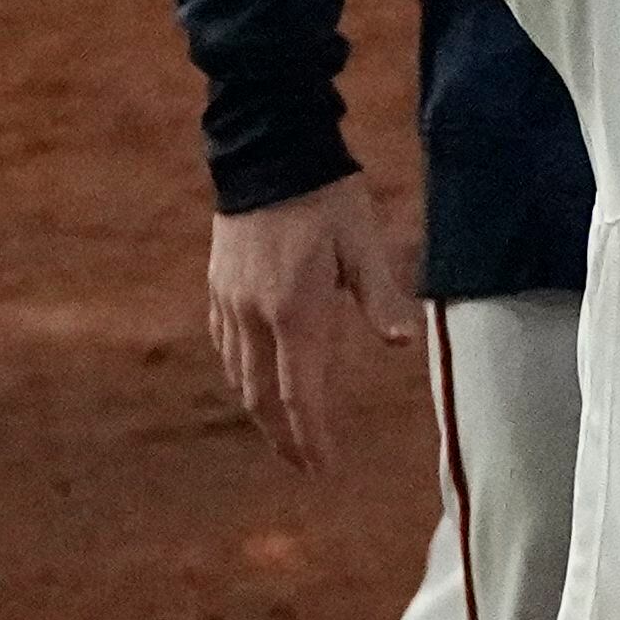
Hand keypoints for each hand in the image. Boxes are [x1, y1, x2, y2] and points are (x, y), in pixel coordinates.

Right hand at [207, 175, 419, 470]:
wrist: (265, 151)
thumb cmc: (326, 198)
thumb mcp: (364, 245)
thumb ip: (381, 297)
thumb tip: (402, 344)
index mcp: (295, 312)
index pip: (300, 394)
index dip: (312, 437)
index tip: (324, 469)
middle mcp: (254, 314)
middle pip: (261, 396)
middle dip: (283, 438)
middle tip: (304, 468)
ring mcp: (229, 300)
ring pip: (239, 373)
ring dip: (260, 410)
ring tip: (283, 435)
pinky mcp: (217, 284)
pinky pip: (224, 343)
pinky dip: (240, 372)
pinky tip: (253, 381)